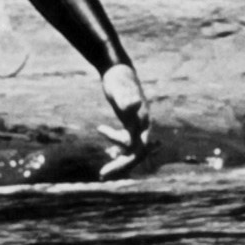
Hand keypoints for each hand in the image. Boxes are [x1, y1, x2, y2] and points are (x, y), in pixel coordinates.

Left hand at [96, 63, 152, 178]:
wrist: (118, 69)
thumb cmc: (118, 79)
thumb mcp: (119, 89)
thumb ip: (126, 98)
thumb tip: (134, 104)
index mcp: (142, 121)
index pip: (139, 148)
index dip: (127, 160)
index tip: (111, 166)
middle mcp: (142, 125)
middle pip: (136, 153)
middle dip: (121, 165)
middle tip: (102, 175)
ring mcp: (136, 125)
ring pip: (131, 149)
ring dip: (119, 159)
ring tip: (102, 171)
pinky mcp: (129, 123)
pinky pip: (126, 140)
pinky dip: (116, 144)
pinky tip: (104, 141)